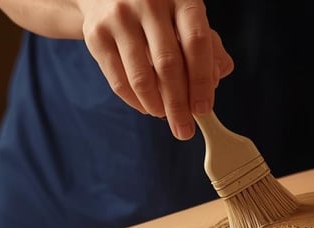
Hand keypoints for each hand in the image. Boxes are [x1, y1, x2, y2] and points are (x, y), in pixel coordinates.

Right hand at [79, 0, 234, 139]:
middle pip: (168, 64)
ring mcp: (120, 17)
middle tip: (185, 129)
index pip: (196, 43)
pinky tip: (147, 107)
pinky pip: (118, 80)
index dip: (202, 81)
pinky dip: (135, 101)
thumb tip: (217, 78)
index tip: (204, 109)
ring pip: (141, 76)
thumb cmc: (159, 8)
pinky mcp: (96, 34)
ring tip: (165, 117)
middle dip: (179, 105)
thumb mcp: (186, 15)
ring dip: (156, 106)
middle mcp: (149, 3)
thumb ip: (208, 44)